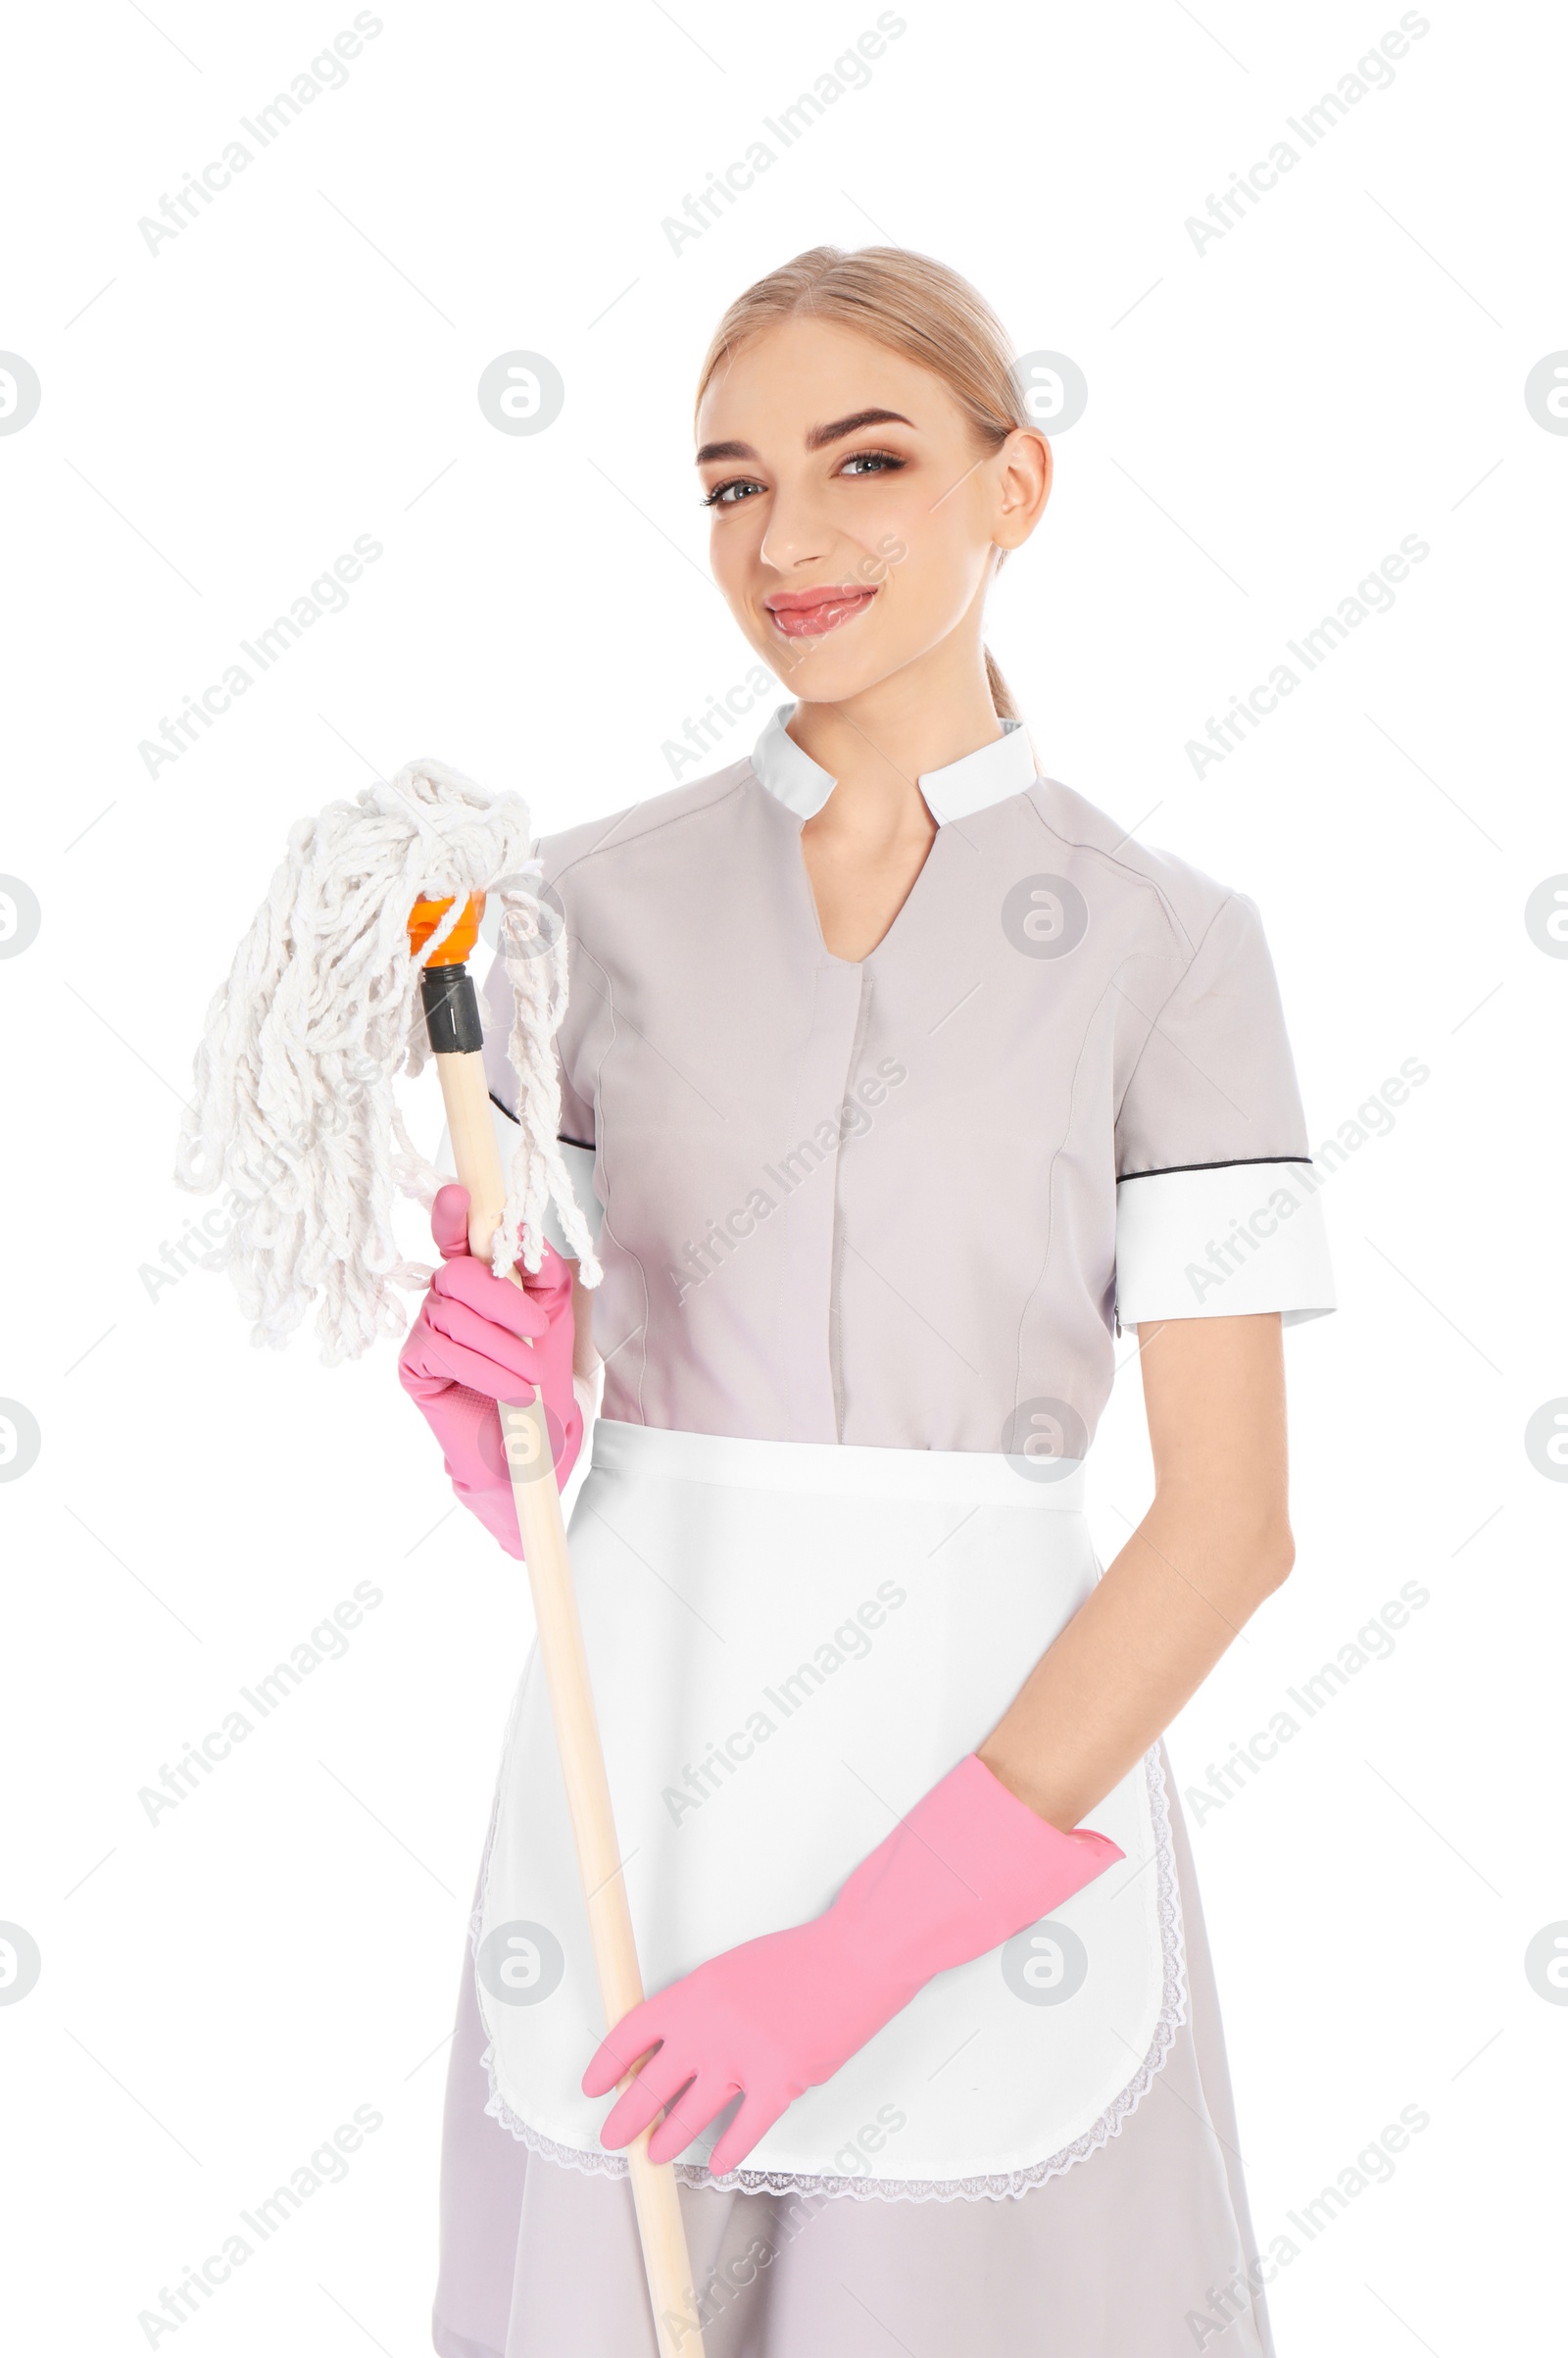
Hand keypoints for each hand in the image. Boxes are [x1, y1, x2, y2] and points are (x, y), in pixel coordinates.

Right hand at [398, 1184, 581, 1553]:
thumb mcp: (554, 1317)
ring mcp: (424, 1332)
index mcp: (475, 1281)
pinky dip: (484, 1370)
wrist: (531, 1447)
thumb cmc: (540, 1379)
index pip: (456, 1237)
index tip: (458, 1192)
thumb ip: (544, 1272)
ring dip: (502, 1346)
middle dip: (502, 1298)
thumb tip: (525, 1237)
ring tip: (529, 1374)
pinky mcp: (414, 1367)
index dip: (453, 1214)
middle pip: (457, 1274)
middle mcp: (443, 1299)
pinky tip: (510, 1390)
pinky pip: (444, 1351)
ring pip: (454, 1315)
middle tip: (535, 1327)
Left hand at [582, 1753, 1121, 2174]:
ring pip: (688, 2117)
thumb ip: (699, 2008)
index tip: (595, 2085)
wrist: (856, 1955)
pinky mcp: (780, 2082)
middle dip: (626, 2117)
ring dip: (666, 2142)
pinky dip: (726, 2152)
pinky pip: (742, 2131)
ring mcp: (744, 2058)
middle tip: (613, 2135)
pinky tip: (716, 2163)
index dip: (606, 2066)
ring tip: (655, 2154)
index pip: (630, 2034)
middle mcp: (709, 2027)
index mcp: (693, 1991)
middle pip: (650, 2086)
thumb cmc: (800, 1959)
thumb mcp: (733, 1970)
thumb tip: (672, 2049)